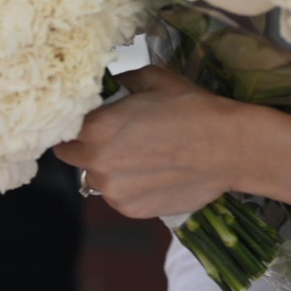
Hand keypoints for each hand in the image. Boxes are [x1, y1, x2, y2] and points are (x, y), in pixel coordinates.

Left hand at [57, 67, 254, 219]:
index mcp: (95, 128)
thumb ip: (121, 82)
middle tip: (115, 139)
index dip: (73, 124)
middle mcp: (97, 164)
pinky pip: (119, 197)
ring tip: (142, 158)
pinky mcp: (132, 210)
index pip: (62, 129)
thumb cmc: (191, 108)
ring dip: (109, 170)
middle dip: (86, 147)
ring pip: (97, 179)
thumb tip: (111, 86)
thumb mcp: (152, 79)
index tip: (86, 122)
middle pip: (72, 157)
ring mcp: (114, 192)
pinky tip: (154, 174)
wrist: (228, 147)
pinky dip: (129, 188)